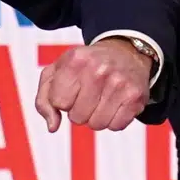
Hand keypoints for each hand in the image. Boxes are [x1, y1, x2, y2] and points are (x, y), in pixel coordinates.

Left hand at [34, 39, 151, 132]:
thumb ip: (44, 100)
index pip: (58, 102)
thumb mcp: (57, 72)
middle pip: (77, 117)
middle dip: (79, 110)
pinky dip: (113, 120)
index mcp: (75, 60)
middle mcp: (98, 70)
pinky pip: (116, 126)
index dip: (63, 100)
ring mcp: (119, 83)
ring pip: (96, 124)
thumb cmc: (85, 65)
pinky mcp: (135, 96)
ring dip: (96, 117)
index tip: (72, 87)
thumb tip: (52, 127)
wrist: (126, 52)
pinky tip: (115, 103)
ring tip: (101, 98)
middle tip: (88, 94)